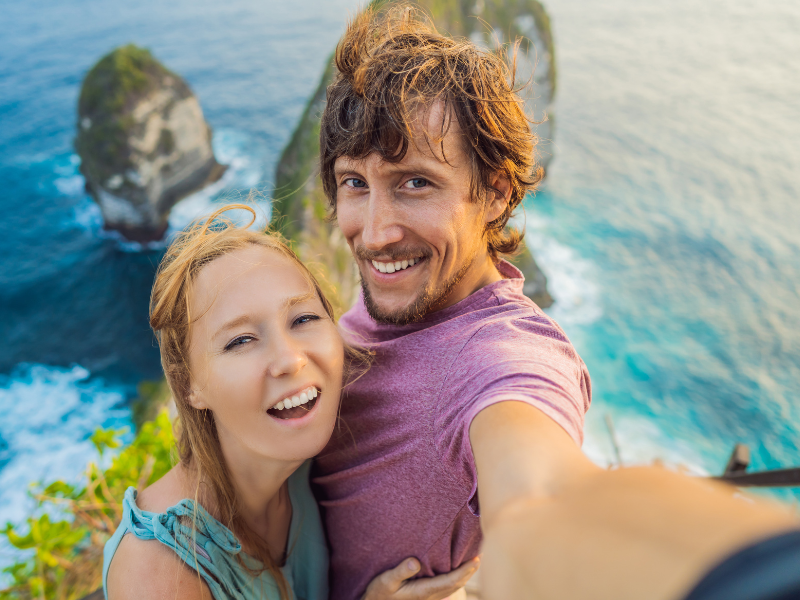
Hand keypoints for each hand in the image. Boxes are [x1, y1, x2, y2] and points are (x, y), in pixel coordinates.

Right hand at [361, 557, 478, 599]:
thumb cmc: (379, 593)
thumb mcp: (386, 581)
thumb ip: (401, 571)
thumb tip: (416, 562)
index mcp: (423, 591)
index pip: (450, 580)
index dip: (465, 570)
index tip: (476, 559)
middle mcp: (430, 596)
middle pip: (456, 584)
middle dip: (469, 571)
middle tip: (480, 555)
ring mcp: (428, 599)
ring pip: (452, 587)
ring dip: (464, 575)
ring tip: (473, 562)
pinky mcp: (425, 597)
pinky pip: (446, 588)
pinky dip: (456, 579)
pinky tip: (456, 571)